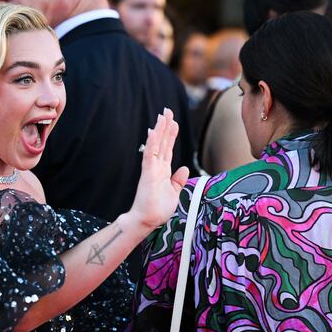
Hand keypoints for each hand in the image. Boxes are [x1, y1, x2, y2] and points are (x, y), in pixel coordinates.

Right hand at [128, 108, 189, 229]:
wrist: (147, 220)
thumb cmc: (158, 209)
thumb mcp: (174, 193)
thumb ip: (178, 180)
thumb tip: (184, 168)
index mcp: (163, 171)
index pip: (168, 148)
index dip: (171, 134)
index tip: (173, 121)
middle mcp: (157, 167)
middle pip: (163, 142)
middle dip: (165, 126)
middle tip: (167, 110)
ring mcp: (151, 169)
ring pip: (156, 145)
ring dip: (159, 130)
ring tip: (162, 115)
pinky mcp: (148, 173)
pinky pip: (150, 155)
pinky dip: (152, 142)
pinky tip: (154, 131)